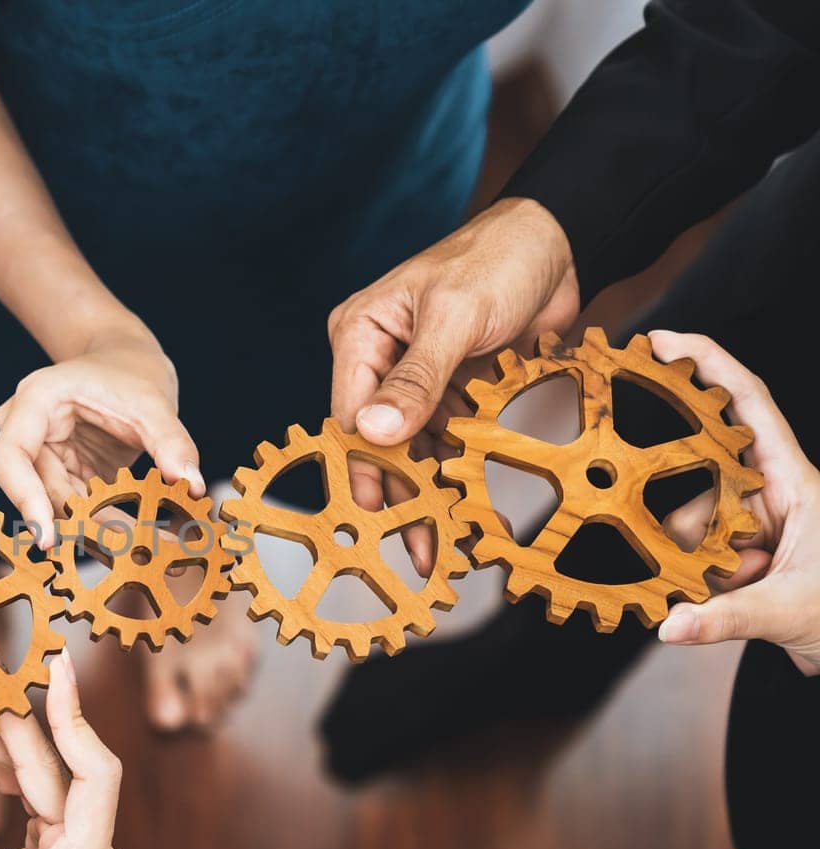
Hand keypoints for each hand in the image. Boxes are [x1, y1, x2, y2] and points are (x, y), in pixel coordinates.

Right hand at [0, 326, 202, 548]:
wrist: (127, 361)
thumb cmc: (130, 371)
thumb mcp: (152, 402)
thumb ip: (171, 442)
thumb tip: (192, 486)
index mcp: (36, 402)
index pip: (11, 458)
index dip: (24, 498)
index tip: (47, 538)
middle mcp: (29, 432)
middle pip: (39, 491)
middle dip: (81, 523)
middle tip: (127, 550)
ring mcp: (44, 457)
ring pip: (61, 507)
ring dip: (100, 531)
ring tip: (144, 549)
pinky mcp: (65, 476)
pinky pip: (79, 509)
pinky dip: (108, 524)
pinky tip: (141, 540)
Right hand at [327, 199, 579, 569]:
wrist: (560, 240)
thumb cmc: (498, 258)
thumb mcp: (455, 316)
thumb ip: (416, 377)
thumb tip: (372, 430)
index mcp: (361, 335)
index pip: (350, 415)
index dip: (365, 468)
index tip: (378, 519)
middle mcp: (381, 359)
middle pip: (381, 440)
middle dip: (397, 492)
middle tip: (416, 547)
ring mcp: (418, 376)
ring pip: (415, 446)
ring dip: (431, 489)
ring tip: (446, 541)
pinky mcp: (454, 387)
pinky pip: (450, 437)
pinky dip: (459, 469)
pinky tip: (468, 506)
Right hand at [653, 332, 819, 674]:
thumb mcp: (793, 611)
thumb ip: (728, 617)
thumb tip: (671, 623)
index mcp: (795, 483)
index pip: (747, 404)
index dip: (708, 363)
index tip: (662, 342)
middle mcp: (772, 494)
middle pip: (702, 477)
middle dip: (692, 520)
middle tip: (714, 559)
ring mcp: (756, 524)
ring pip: (693, 521)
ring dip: (702, 561)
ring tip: (740, 590)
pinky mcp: (743, 551)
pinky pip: (697, 550)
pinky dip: (699, 576)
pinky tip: (724, 597)